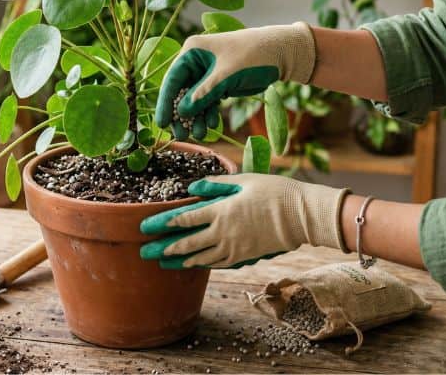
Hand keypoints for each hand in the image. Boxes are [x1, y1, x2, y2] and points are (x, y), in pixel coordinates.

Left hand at [139, 173, 349, 268]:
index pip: (184, 219)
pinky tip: (192, 264)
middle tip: (144, 252)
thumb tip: (191, 188)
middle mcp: (223, 232)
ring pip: (200, 258)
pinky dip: (201, 264)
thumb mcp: (244, 180)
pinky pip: (217, 263)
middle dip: (163, 248)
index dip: (162, 224)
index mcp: (221, 211)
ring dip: (179, 260)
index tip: (144, 227)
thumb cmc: (274, 191)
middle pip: (186, 243)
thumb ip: (215, 185)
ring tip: (162, 262)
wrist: (301, 216)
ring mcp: (234, 248)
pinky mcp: (244, 256)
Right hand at [154, 23, 315, 139]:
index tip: (162, 123)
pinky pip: (207, 101)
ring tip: (200, 135)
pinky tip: (210, 126)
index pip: (172, 79)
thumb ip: (203, 95)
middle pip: (181, 92)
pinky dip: (208, 113)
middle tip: (181, 135)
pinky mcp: (219, 82)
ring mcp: (207, 73)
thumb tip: (181, 112)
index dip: (166, 103)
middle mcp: (196, 61)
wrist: (281, 53)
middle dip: (181, 114)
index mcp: (192, 51)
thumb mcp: (226, 76)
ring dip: (196, 117)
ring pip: (194, 99)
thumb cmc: (253, 56)